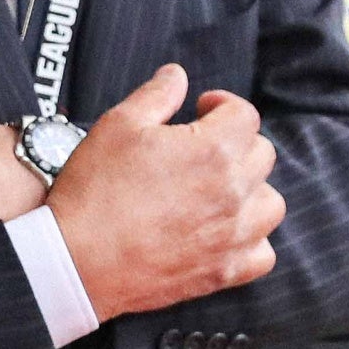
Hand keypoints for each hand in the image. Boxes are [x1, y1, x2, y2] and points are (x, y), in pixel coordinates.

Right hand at [46, 66, 284, 318]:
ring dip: (251, 191)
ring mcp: (233, 235)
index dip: (222, 105)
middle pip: (262, 155)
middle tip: (201, 149)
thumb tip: (178, 75)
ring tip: (218, 190)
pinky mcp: (224, 272)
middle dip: (236, 144)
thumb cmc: (95, 191)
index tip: (201, 110)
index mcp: (214, 149)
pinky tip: (224, 233)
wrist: (76, 262)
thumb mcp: (118, 126)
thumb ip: (157, 95)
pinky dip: (251, 241)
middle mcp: (234, 192)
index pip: (245, 115)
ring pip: (271, 204)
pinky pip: (263, 254)